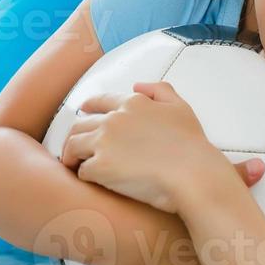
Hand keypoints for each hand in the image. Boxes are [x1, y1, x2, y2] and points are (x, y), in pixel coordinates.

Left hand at [62, 81, 229, 214]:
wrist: (192, 173)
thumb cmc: (191, 144)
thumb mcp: (181, 107)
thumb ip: (160, 90)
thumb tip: (138, 85)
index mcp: (132, 103)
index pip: (100, 101)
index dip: (89, 106)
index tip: (83, 110)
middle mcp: (113, 120)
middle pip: (80, 124)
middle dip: (75, 134)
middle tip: (74, 146)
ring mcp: (104, 143)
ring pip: (73, 145)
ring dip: (72, 155)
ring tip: (74, 164)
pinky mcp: (100, 167)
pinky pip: (82, 170)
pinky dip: (85, 175)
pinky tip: (92, 180)